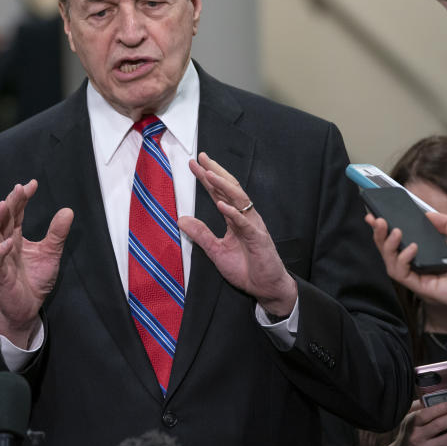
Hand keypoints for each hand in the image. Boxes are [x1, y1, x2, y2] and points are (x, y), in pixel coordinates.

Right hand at [0, 180, 73, 346]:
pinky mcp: (0, 277)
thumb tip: (68, 210)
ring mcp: (0, 261)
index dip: (21, 198)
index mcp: (15, 238)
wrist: (28, 308)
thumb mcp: (51, 253)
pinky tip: (8, 243)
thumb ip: (57, 233)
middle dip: (10, 203)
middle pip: (3, 220)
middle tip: (19, 189)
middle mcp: (4, 246)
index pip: (15, 214)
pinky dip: (0, 253)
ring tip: (4, 206)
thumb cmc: (35, 280)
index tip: (31, 184)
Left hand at [178, 152, 296, 316]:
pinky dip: (233, 213)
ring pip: (239, 200)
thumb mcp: (216, 250)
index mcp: (235, 218)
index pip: (218, 192)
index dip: (206, 178)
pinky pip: (245, 223)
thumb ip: (201, 234)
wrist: (265, 287)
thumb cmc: (245, 268)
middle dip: (215, 172)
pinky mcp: (259, 238)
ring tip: (209, 174)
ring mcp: (253, 226)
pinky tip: (222, 204)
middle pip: (229, 188)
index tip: (193, 164)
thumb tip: (181, 219)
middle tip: (201, 157)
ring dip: (223, 186)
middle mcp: (245, 217)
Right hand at [368, 211, 446, 313]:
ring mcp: (420, 276)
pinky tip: (412, 248)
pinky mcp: (422, 287)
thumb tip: (427, 214)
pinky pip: (402, 274)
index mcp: (429, 252)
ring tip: (394, 231)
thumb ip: (446, 222)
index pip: (401, 240)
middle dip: (379, 234)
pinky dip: (403, 258)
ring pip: (391, 262)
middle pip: (390, 251)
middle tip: (376, 220)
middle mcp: (421, 264)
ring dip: (387, 245)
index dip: (386, 229)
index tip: (375, 215)